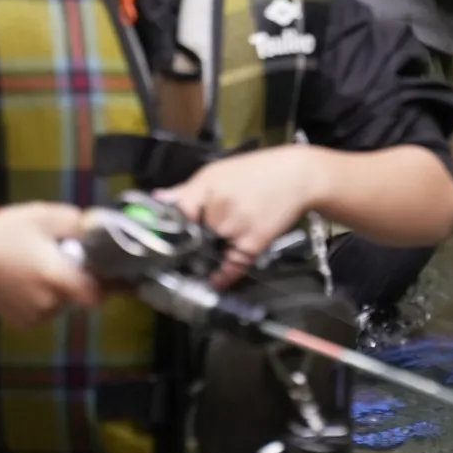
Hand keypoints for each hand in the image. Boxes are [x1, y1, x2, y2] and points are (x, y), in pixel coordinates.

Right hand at [0, 201, 100, 327]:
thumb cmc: (3, 235)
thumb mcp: (43, 215)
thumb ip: (76, 222)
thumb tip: (97, 230)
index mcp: (58, 278)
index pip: (98, 294)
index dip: (108, 284)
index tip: (107, 270)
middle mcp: (50, 304)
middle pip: (79, 295)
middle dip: (76, 278)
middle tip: (60, 257)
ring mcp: (35, 317)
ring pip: (62, 303)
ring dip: (58, 288)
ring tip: (38, 266)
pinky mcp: (21, 323)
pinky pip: (44, 310)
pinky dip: (42, 298)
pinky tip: (25, 281)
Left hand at [156, 146, 325, 288]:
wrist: (298, 176)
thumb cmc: (255, 170)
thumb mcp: (217, 172)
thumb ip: (186, 190)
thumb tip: (155, 200)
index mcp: (206, 187)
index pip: (174, 214)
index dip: (164, 229)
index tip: (154, 241)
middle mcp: (218, 208)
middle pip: (189, 237)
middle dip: (184, 244)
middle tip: (174, 253)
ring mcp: (236, 228)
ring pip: (208, 253)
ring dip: (200, 260)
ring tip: (191, 266)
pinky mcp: (254, 243)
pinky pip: (232, 267)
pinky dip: (222, 278)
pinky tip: (213, 282)